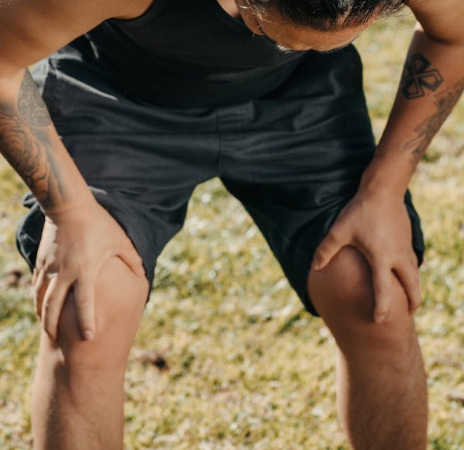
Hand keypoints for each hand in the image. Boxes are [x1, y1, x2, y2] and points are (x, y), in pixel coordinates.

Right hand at [32, 200, 144, 340]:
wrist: (69, 205)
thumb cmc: (99, 223)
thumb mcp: (120, 241)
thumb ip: (132, 260)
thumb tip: (143, 275)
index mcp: (86, 270)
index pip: (85, 303)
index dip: (87, 322)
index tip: (89, 338)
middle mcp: (65, 272)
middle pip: (54, 307)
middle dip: (55, 326)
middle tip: (58, 341)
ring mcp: (50, 267)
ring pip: (41, 298)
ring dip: (43, 316)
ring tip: (47, 329)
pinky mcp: (41, 261)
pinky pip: (37, 285)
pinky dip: (37, 298)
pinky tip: (40, 306)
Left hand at [312, 189, 420, 322]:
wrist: (383, 190)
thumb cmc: (360, 211)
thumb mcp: (339, 231)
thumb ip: (326, 250)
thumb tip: (315, 267)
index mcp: (382, 258)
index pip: (384, 290)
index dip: (383, 308)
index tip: (380, 321)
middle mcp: (398, 256)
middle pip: (412, 287)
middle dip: (412, 303)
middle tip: (407, 314)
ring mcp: (405, 248)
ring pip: (415, 275)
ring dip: (414, 289)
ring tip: (410, 299)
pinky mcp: (407, 240)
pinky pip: (413, 263)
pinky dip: (412, 275)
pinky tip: (405, 275)